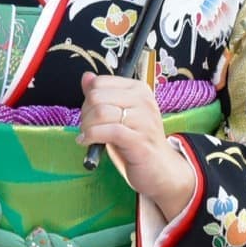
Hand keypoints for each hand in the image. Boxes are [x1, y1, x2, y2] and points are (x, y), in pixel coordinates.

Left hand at [79, 71, 196, 223]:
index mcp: (138, 89)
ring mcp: (143, 120)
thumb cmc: (137, 142)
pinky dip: (91, 136)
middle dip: (84, 114)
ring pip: (100, 113)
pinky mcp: (139, 140)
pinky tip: (87, 142)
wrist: (161, 170)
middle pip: (97, 97)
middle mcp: (143, 101)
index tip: (89, 114)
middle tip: (87, 128)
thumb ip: (102, 96)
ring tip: (87, 136)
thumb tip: (86, 77)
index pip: (100, 82)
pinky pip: (108, 131)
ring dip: (86, 127)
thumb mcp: (118, 115)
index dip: (87, 98)